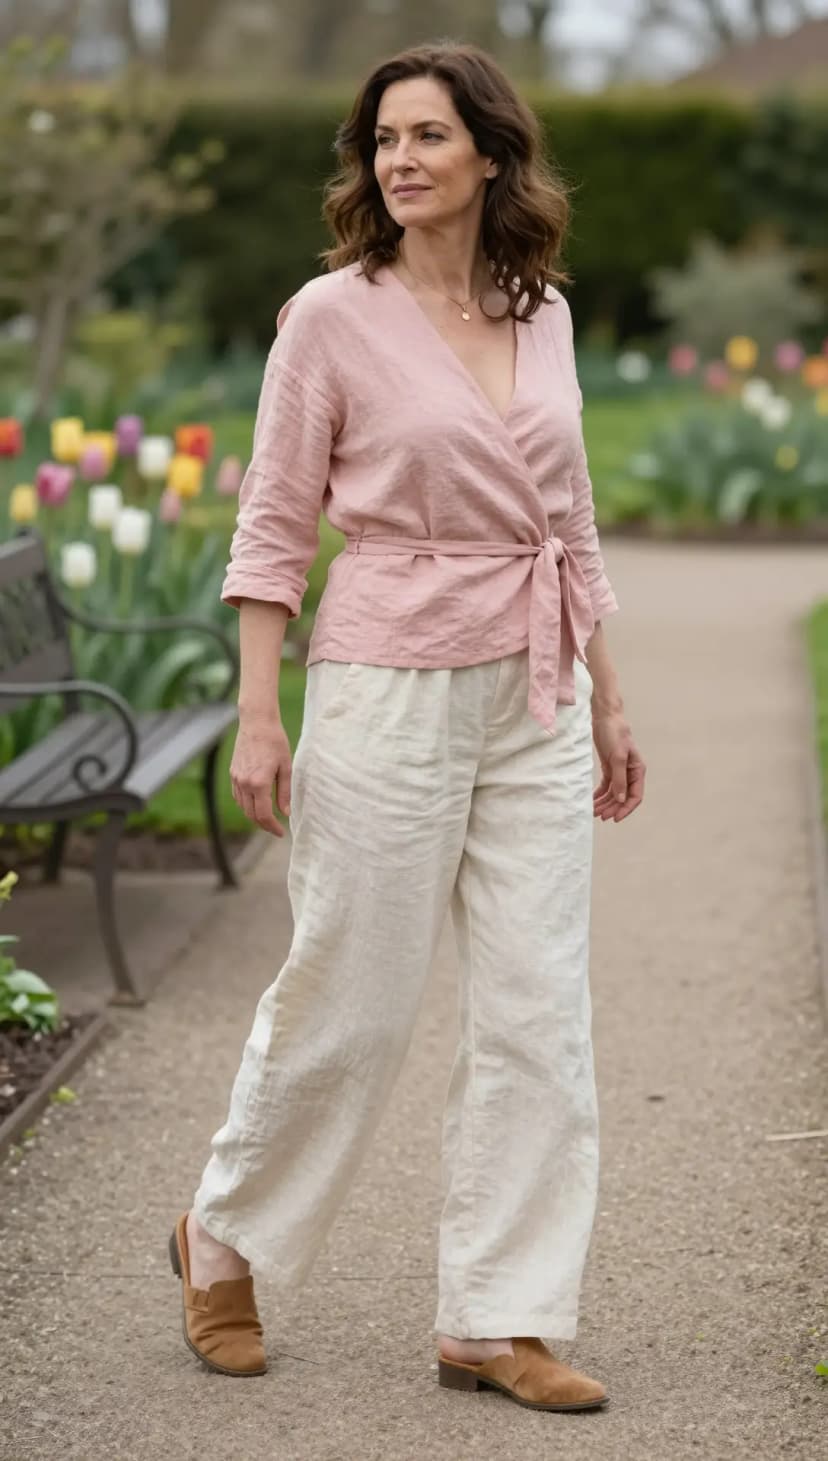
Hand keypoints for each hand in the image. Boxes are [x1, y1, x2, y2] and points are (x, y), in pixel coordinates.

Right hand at [229, 716, 291, 835]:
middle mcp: (244, 783)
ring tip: (268, 818)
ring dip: (254, 816)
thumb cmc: (275, 742)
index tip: (281, 833)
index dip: (272, 827)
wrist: (257, 722)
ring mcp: (236, 778)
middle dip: (264, 825)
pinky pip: (238, 797)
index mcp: (259, 783)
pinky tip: (257, 803)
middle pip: (251, 814)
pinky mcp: (233, 773)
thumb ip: (284, 792)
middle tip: (275, 828)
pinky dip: (246, 805)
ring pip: (243, 807)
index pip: (264, 815)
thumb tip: (285, 813)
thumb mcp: (286, 767)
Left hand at [591, 708, 645, 822]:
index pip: (635, 795)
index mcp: (637, 770)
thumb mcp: (618, 757)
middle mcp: (630, 773)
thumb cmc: (615, 734)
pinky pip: (606, 786)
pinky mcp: (609, 767)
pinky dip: (599, 794)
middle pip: (623, 797)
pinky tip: (592, 801)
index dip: (626, 809)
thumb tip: (621, 799)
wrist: (605, 718)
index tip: (615, 818)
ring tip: (593, 811)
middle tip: (600, 816)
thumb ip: (619, 779)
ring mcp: (619, 771)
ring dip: (604, 803)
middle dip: (612, 807)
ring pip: (613, 793)